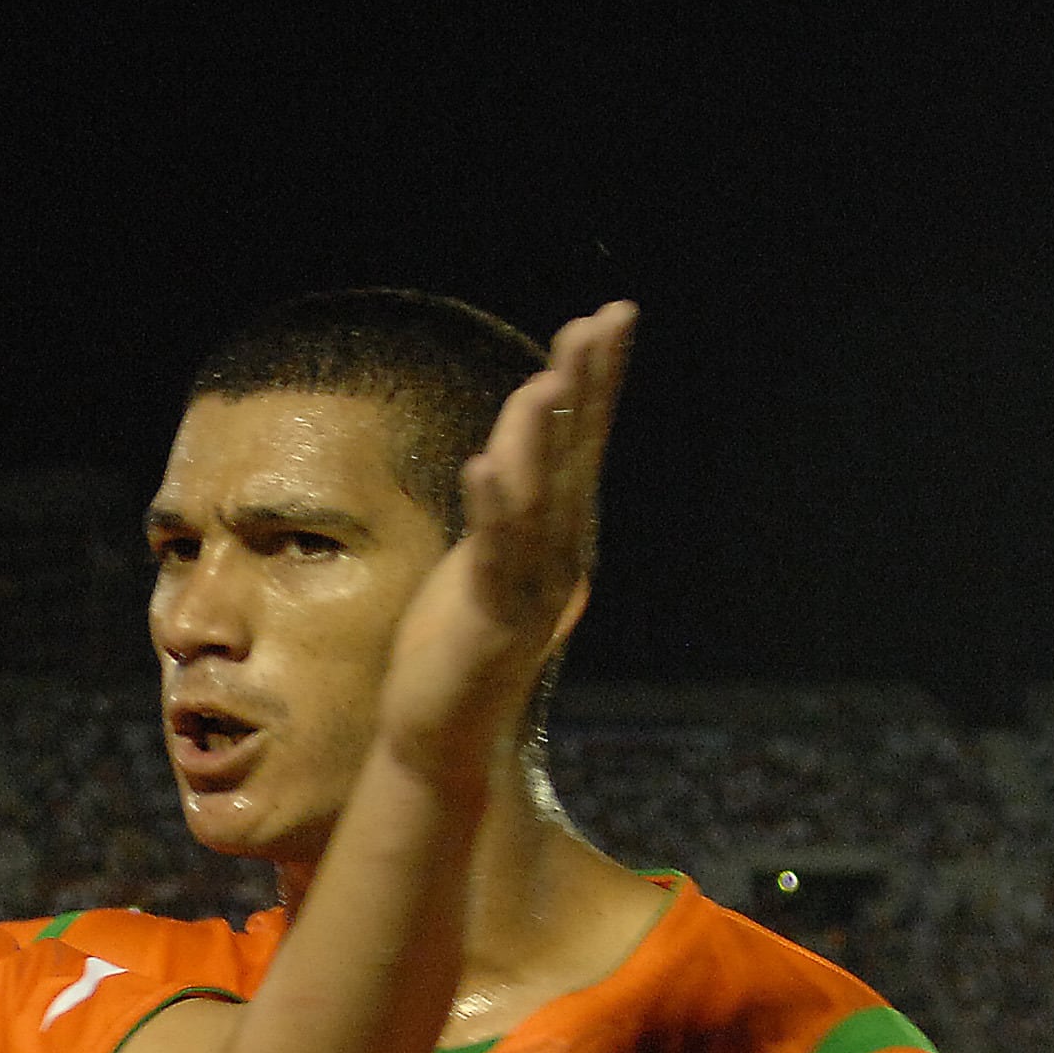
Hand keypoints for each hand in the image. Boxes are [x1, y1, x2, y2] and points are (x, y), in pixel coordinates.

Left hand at [373, 301, 636, 787]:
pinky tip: (483, 464)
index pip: (582, 444)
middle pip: (575, 459)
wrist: (445, 733)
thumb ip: (506, 508)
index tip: (608, 318)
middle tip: (601, 322)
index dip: (596, 382)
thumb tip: (513, 449)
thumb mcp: (487, 560)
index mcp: (559, 537)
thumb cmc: (460, 645)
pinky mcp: (490, 619)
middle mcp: (559, 556)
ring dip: (542, 438)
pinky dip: (491, 509)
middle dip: (587, 388)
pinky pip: (491, 555)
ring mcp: (529, 589)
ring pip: (540, 499)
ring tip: (547, 380)